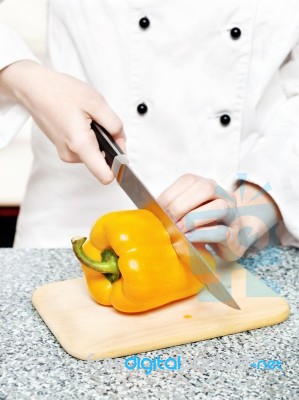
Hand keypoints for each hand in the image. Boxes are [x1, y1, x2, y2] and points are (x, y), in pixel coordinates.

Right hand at [0, 60, 124, 183]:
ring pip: (94, 154)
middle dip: (109, 144)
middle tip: (101, 122)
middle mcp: (71, 154)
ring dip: (98, 139)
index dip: (119, 167)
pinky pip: (85, 149)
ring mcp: (66, 153)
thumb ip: (115, 125)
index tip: (121, 153)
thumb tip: (122, 141)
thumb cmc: (60, 92)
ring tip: (87, 118)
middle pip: (102, 162)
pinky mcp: (63, 149)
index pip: (105, 176)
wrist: (34, 88)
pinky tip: (80, 121)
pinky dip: (89, 137)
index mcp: (80, 145)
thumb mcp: (96, 103)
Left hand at [158, 174, 280, 260]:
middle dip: (181, 206)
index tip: (159, 211)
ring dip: (193, 219)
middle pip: (206, 188)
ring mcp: (233, 214)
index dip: (171, 195)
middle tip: (169, 222)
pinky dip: (201, 235)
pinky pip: (221, 232)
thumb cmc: (204, 225)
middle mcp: (223, 194)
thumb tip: (153, 213)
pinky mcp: (235, 234)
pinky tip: (189, 239)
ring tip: (179, 231)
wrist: (233, 239)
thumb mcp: (188, 211)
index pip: (188, 180)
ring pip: (219, 207)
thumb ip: (173, 208)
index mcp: (207, 185)